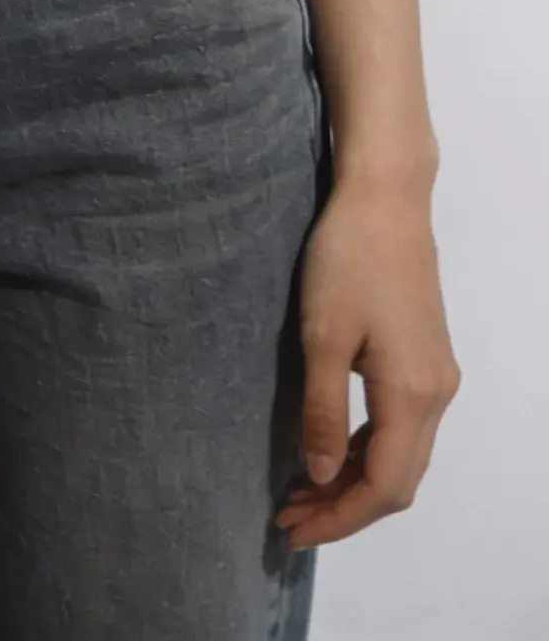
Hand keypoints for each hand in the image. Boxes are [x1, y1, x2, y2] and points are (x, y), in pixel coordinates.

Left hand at [276, 170, 460, 548]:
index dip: (339, 517)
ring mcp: (437, 376)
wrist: (386, 197)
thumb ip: (322, 411)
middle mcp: (436, 394)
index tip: (293, 530)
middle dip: (345, 507)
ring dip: (354, 479)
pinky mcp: (427, 358)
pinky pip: (402, 427)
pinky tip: (329, 449)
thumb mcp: (323, 335)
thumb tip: (318, 476)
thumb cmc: (347, 258)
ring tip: (300, 491)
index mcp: (413, 394)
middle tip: (289, 516)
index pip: (383, 486)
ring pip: (402, 455)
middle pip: (398, 480)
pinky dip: (365, 448)